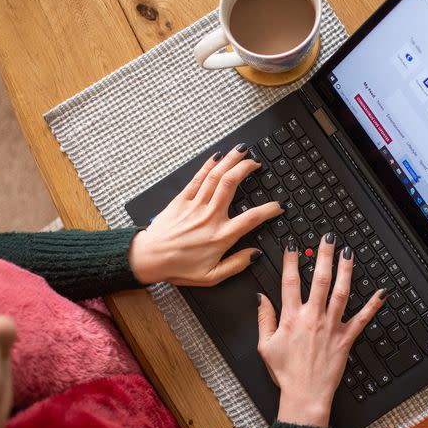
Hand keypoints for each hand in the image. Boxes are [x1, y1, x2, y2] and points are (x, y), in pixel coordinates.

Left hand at [129, 145, 282, 285]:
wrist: (148, 258)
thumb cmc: (178, 268)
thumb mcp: (211, 276)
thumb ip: (237, 265)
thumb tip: (255, 254)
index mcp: (220, 236)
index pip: (252, 218)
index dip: (269, 209)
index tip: (278, 205)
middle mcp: (209, 217)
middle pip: (231, 184)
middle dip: (246, 169)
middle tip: (256, 163)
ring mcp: (195, 206)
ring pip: (216, 176)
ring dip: (230, 160)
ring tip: (241, 151)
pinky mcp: (181, 200)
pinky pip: (197, 179)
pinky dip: (208, 165)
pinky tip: (217, 157)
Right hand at [256, 233, 386, 427]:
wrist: (305, 396)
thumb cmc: (285, 373)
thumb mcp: (265, 346)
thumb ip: (264, 319)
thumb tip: (261, 298)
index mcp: (291, 318)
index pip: (290, 281)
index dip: (290, 260)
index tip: (293, 244)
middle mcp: (313, 318)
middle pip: (320, 280)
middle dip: (324, 256)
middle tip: (328, 238)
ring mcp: (331, 327)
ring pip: (341, 292)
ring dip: (346, 270)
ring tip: (348, 253)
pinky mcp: (346, 339)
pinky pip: (362, 319)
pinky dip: (373, 305)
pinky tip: (382, 292)